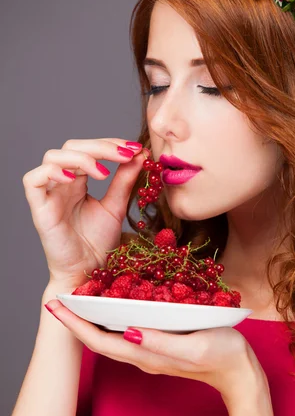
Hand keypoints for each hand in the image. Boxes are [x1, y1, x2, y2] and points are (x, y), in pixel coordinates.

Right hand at [22, 138, 146, 287]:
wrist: (88, 272)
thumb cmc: (98, 242)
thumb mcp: (116, 206)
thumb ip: (125, 180)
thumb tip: (139, 154)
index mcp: (78, 180)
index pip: (88, 148)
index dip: (110, 143)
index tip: (134, 148)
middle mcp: (61, 183)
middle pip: (71, 147)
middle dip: (100, 146)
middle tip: (126, 154)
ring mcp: (48, 194)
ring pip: (52, 157)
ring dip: (81, 157)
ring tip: (104, 172)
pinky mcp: (39, 209)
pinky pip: (33, 180)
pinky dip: (51, 172)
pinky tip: (75, 179)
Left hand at [44, 299, 262, 404]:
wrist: (242, 375)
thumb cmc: (223, 357)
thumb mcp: (194, 347)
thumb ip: (161, 342)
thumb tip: (128, 332)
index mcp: (146, 355)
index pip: (99, 341)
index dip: (75, 324)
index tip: (55, 305)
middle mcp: (143, 354)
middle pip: (100, 338)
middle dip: (77, 319)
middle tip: (61, 296)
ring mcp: (151, 350)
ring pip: (112, 335)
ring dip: (92, 318)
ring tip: (80, 296)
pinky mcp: (161, 343)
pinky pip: (128, 330)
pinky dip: (114, 316)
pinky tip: (116, 301)